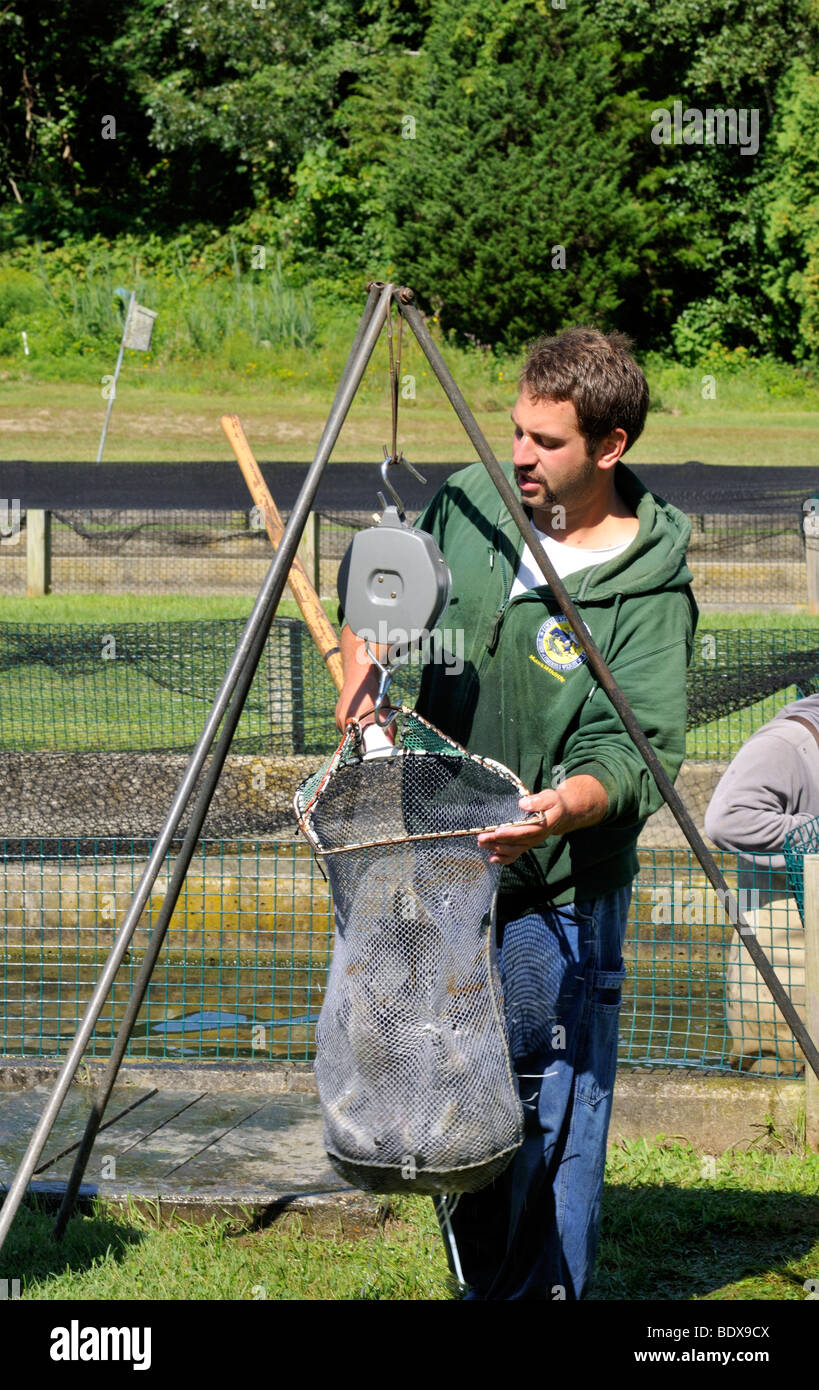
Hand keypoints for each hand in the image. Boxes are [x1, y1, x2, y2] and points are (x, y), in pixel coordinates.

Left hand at [477, 776, 608, 865]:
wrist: (561, 814)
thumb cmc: (554, 803)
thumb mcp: (550, 797)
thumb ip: (538, 800)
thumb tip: (523, 803)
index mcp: (543, 825)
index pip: (525, 831)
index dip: (511, 833)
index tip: (497, 831)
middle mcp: (537, 837)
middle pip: (515, 842)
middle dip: (497, 841)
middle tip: (481, 838)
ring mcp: (531, 843)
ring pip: (513, 850)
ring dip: (496, 849)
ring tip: (481, 845)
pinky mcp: (526, 845)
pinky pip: (515, 855)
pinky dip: (504, 859)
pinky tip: (492, 858)